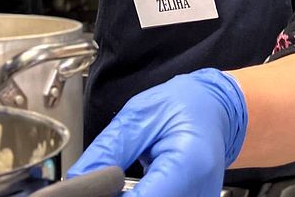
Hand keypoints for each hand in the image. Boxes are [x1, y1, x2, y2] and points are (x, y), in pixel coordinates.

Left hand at [68, 69, 247, 196]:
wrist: (214, 109)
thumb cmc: (183, 105)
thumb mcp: (139, 115)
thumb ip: (108, 150)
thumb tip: (80, 178)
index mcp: (188, 162)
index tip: (92, 188)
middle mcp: (199, 191)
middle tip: (101, 181)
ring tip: (118, 181)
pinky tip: (137, 187)